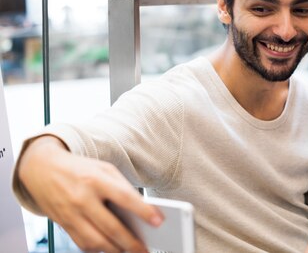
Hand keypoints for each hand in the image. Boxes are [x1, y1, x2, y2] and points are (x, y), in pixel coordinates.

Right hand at [18, 136, 162, 252]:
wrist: (42, 169)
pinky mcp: (63, 225)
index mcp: (96, 179)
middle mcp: (82, 198)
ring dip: (115, 250)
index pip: (124, 197)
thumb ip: (122, 187)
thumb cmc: (82, 169)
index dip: (143, 211)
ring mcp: (70, 214)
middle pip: (110, 226)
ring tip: (130, 251)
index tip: (159, 221)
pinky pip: (82, 244)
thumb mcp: (104, 169)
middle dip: (130, 242)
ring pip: (95, 240)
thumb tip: (140, 210)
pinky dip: (98, 250)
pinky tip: (111, 249)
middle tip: (145, 249)